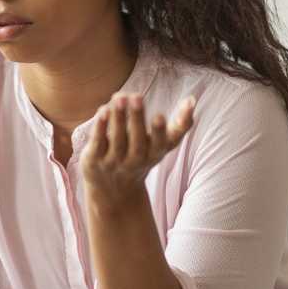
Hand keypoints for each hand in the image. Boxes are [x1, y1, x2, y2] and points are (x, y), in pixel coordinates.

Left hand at [80, 92, 196, 200]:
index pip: (161, 144)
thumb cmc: (142, 156)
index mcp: (155, 154)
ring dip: (119, 119)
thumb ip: (179, 125)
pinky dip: (101, 128)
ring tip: (120, 97)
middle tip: (137, 96)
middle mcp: (136, 160)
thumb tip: (192, 99)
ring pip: (118, 140)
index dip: (161, 132)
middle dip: (137, 119)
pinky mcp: (95, 160)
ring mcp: (115, 162)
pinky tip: (103, 111)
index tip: (160, 116)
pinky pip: (99, 143)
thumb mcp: (163, 144)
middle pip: (137, 141)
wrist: (113, 191)